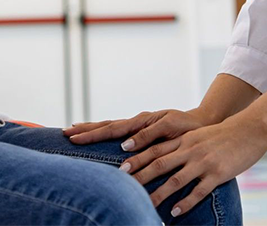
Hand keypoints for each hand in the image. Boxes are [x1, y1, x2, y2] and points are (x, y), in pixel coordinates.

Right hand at [63, 108, 211, 150]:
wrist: (202, 123)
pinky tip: (98, 135)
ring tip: (73, 130)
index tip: (72, 135)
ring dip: (92, 129)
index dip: (91, 134)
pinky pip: (120, 132)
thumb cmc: (188, 127)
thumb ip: (147, 136)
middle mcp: (137, 122)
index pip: (111, 128)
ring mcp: (139, 126)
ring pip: (110, 127)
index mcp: (141, 121)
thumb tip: (124, 146)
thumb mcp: (170, 129)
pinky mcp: (143, 131)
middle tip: (63, 133)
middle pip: (106, 126)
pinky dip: (106, 132)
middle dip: (85, 130)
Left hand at [126, 116, 266, 216]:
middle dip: (140, 175)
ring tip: (146, 205)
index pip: (156, 149)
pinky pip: (198, 190)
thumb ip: (181, 145)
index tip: (122, 167)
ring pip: (176, 179)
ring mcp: (204, 162)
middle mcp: (190, 149)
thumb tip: (162, 157)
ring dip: (159, 194)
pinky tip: (175, 212)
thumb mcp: (198, 135)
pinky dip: (185, 202)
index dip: (138, 158)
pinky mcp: (218, 173)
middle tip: (124, 185)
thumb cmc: (223, 135)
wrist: (250, 130)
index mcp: (184, 140)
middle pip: (159, 164)